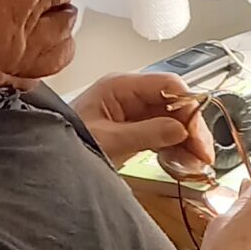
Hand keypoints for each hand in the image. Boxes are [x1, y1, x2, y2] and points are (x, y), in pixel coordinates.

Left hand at [74, 71, 215, 176]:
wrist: (45, 163)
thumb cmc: (66, 143)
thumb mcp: (107, 141)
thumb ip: (145, 133)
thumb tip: (180, 129)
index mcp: (120, 86)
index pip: (168, 85)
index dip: (189, 107)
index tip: (198, 133)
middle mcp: (130, 95)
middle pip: (175, 104)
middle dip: (192, 128)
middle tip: (205, 155)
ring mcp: (133, 112)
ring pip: (173, 121)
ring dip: (188, 141)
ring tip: (199, 164)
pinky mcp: (134, 130)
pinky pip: (163, 135)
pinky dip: (176, 148)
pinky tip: (185, 163)